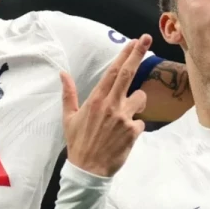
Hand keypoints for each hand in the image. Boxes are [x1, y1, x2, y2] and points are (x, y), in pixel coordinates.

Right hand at [61, 35, 150, 176]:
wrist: (88, 169)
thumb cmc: (78, 143)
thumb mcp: (69, 118)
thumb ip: (69, 94)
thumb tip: (62, 73)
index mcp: (96, 99)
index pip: (113, 72)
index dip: (125, 54)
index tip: (135, 41)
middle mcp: (111, 105)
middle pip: (128, 74)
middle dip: (138, 54)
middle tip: (147, 39)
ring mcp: (124, 117)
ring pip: (140, 98)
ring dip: (136, 103)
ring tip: (124, 116)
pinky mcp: (133, 131)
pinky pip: (140, 122)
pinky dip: (134, 126)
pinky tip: (122, 136)